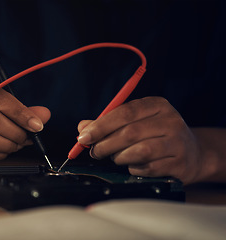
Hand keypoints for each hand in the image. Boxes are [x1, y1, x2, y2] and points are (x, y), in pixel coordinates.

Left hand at [77, 97, 201, 184]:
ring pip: (139, 152)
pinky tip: (133, 165)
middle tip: (95, 152)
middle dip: (105, 145)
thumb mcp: (134, 122)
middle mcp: (171, 121)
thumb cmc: (154, 134)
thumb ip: (107, 123)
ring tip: (114, 157)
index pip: (125, 112)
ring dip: (119, 157)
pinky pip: (148, 168)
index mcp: (157, 105)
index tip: (84, 137)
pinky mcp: (180, 163)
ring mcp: (178, 142)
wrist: (192, 153)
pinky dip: (133, 168)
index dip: (101, 126)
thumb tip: (83, 128)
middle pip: (130, 133)